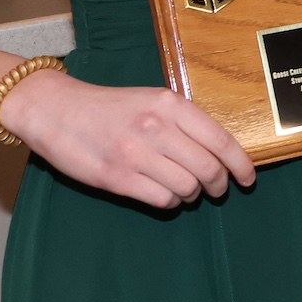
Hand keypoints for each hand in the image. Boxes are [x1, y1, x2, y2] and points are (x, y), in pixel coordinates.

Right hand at [0, 68, 256, 208]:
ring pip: (187, 187)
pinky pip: (161, 199)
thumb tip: (218, 149)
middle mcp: (156, 128)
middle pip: (208, 168)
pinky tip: (165, 195)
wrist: (53, 109)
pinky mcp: (115, 177)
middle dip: (219, 185)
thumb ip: (182, 120)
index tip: (248, 178)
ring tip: (186, 190)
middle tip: (217, 190)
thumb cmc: (108, 106)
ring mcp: (135, 154)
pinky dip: (170, 201)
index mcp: (170, 104)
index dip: (240, 163)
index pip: (220, 139)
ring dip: (193, 194)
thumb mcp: (151, 99)